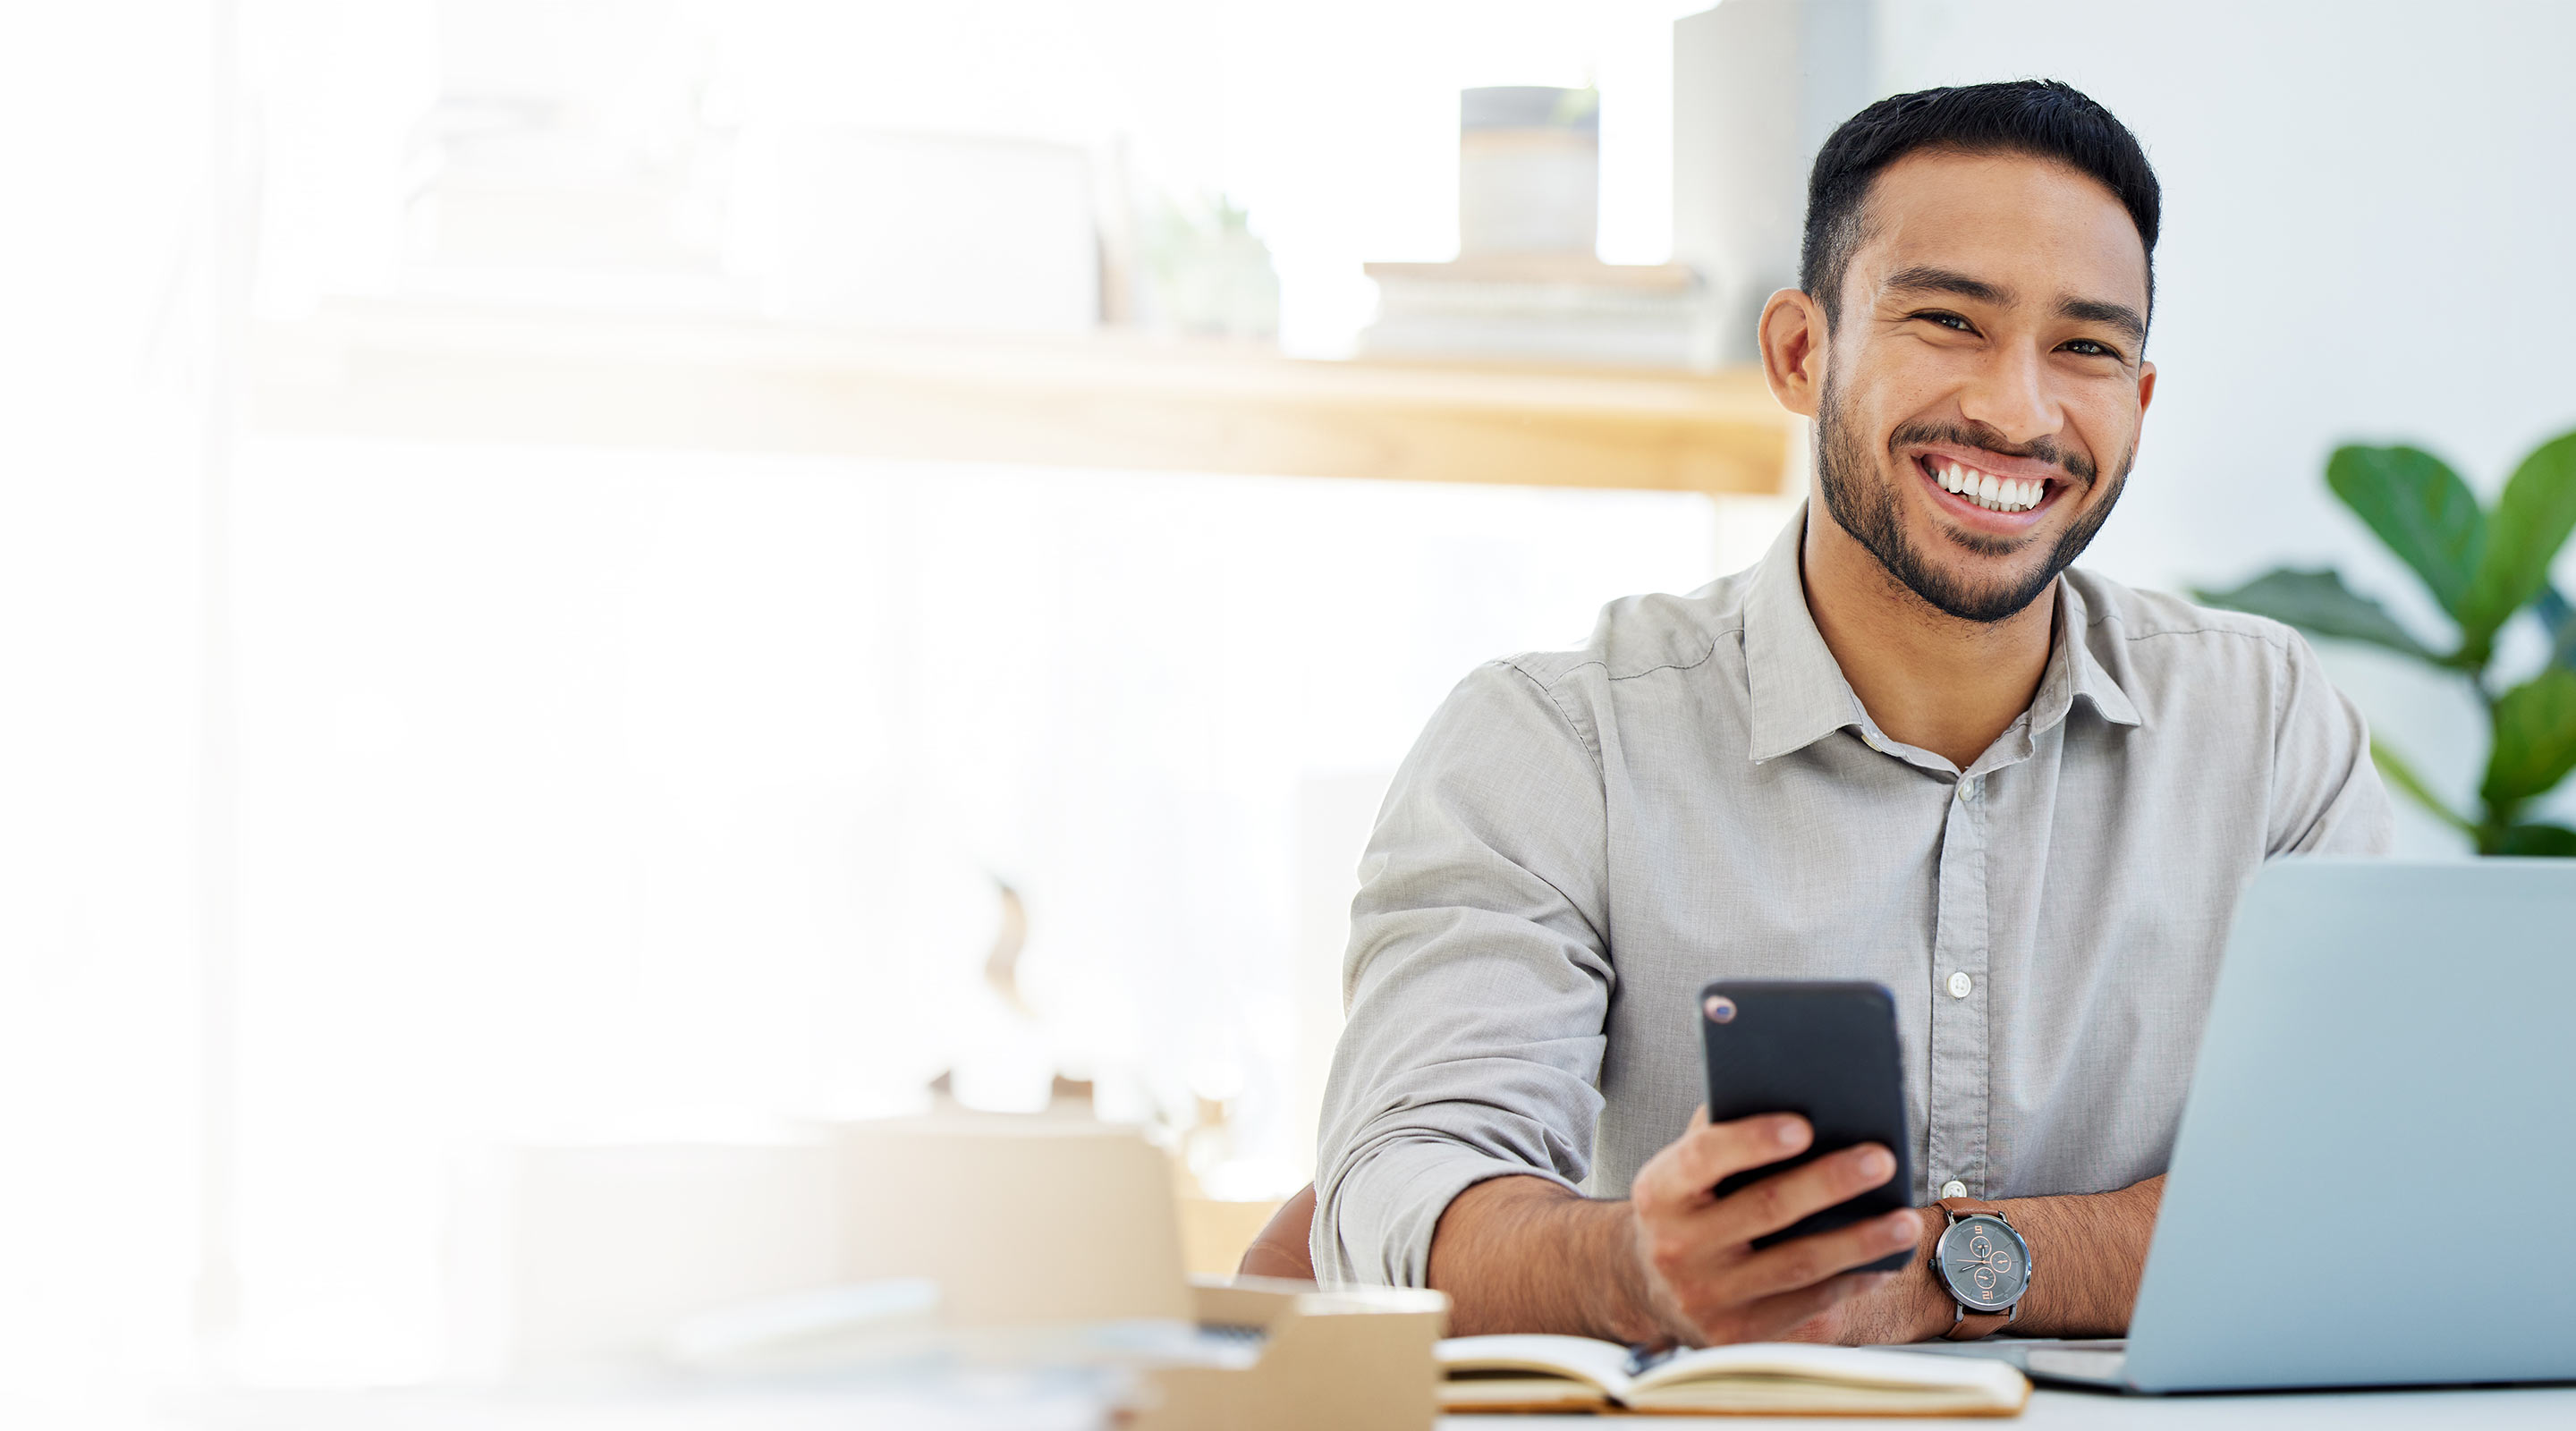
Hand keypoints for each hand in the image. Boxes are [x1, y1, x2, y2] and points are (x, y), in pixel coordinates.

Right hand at [1626, 1107, 1927, 1346]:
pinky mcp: (1739, 1336)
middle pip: (1764, 1209)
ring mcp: (1707, 1298)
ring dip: (1859, 1241)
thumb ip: (1723, 1135)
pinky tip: (1884, 1261)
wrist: (1652, 1289)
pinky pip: (1808, 1306)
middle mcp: (1676, 1248)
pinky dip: (1852, 1281)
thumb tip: (1794, 1098)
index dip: (1753, 1141)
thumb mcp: (1684, 1171)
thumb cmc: (1688, 1209)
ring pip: (1797, 1264)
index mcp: (1659, 1194)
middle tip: (1880, 1159)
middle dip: (1829, 1182)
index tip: (1804, 1127)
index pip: (1703, 1158)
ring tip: (1905, 1219)